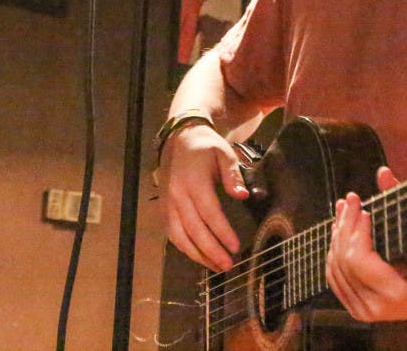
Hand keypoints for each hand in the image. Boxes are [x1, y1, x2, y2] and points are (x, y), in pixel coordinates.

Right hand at [156, 123, 249, 270]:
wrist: (180, 140)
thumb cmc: (207, 148)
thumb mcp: (224, 154)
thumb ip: (233, 175)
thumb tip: (243, 196)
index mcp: (194, 181)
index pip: (209, 213)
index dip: (222, 232)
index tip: (235, 247)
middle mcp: (177, 195)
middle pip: (194, 229)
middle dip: (211, 250)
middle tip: (228, 265)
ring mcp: (168, 204)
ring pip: (180, 236)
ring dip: (197, 255)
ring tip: (216, 267)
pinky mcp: (164, 209)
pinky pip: (172, 234)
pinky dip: (185, 248)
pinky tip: (199, 256)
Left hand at [325, 166, 406, 322]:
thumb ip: (399, 205)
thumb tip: (382, 172)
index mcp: (393, 294)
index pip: (359, 260)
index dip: (356, 231)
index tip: (364, 208)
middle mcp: (374, 309)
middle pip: (343, 263)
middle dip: (344, 227)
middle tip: (351, 199)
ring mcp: (362, 312)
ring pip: (335, 269)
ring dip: (336, 237)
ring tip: (344, 210)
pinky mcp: (356, 309)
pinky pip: (335, 279)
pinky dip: (334, 253)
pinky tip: (339, 230)